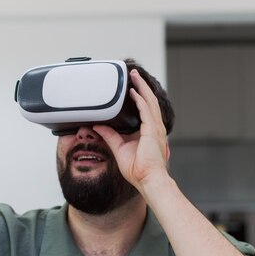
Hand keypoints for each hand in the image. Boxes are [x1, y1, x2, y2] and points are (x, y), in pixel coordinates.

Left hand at [92, 69, 169, 191]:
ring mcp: (156, 129)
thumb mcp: (119, 149)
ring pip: (149, 102)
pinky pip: (147, 111)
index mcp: (148, 131)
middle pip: (149, 101)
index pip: (145, 109)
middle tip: (134, 75)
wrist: (148, 180)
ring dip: (142, 88)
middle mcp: (155, 128)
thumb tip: (98, 126)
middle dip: (142, 86)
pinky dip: (140, 100)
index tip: (132, 87)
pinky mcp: (153, 131)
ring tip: (135, 77)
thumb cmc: (138, 170)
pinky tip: (134, 92)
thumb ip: (110, 136)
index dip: (140, 96)